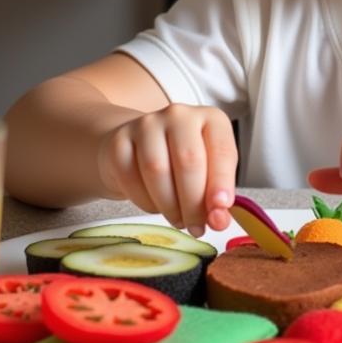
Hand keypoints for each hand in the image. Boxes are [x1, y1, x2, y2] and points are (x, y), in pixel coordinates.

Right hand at [97, 104, 236, 234]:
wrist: (138, 149)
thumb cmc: (181, 162)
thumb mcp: (208, 173)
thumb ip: (217, 196)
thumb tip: (219, 220)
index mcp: (211, 119)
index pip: (221, 150)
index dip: (222, 184)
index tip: (220, 212)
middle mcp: (179, 115)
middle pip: (188, 161)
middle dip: (194, 202)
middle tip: (197, 227)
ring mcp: (146, 124)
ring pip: (158, 170)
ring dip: (170, 205)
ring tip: (178, 219)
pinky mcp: (119, 141)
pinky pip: (131, 178)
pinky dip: (146, 202)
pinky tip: (155, 206)